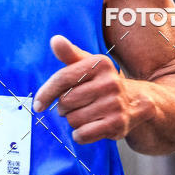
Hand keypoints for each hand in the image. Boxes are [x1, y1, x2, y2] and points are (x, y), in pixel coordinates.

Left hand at [33, 35, 154, 144]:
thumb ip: (69, 54)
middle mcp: (110, 82)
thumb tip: (55, 40)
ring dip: (74, 121)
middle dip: (65, 108)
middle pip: (66, 102)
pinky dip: (80, 135)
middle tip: (77, 105)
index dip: (46, 94)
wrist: (136, 102)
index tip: (38, 106)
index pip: (63, 79)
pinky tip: (90, 128)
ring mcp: (115, 103)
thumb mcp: (88, 65)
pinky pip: (83, 134)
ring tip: (87, 114)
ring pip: (73, 120)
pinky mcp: (118, 124)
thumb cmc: (102, 82)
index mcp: (100, 64)